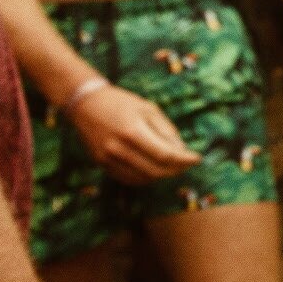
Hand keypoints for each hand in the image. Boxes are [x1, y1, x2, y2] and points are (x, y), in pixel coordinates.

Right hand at [69, 85, 199, 183]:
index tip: (197, 158)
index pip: (165, 155)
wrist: (85, 103)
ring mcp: (107, 158)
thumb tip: (182, 151)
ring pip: (142, 178)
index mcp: (132, 131)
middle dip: (176, 169)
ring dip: (162, 175)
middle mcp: (118, 148)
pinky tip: (154, 169)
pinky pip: (128, 179)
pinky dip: (145, 178)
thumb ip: (166, 131)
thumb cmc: (121, 103)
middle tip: (187, 164)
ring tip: (173, 166)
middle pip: (155, 170)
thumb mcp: (149, 109)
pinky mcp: (101, 163)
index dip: (184, 160)